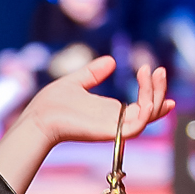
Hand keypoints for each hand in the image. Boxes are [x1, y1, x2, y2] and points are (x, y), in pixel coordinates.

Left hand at [0, 58, 172, 193]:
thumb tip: (111, 61)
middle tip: (156, 69)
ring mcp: (113, 127)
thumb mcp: (76, 82)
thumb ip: (94, 73)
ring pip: (147, 117)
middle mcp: (115, 120)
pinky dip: (146, 114)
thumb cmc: (50, 105)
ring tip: (150, 73)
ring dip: (155, 96)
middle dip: (158, 89)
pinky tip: (147, 98)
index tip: (156, 71)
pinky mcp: (108, 132)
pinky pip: (135, 128)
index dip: (154, 92)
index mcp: (110, 111)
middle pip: (150, 110)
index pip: (142, 106)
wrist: (36, 117)